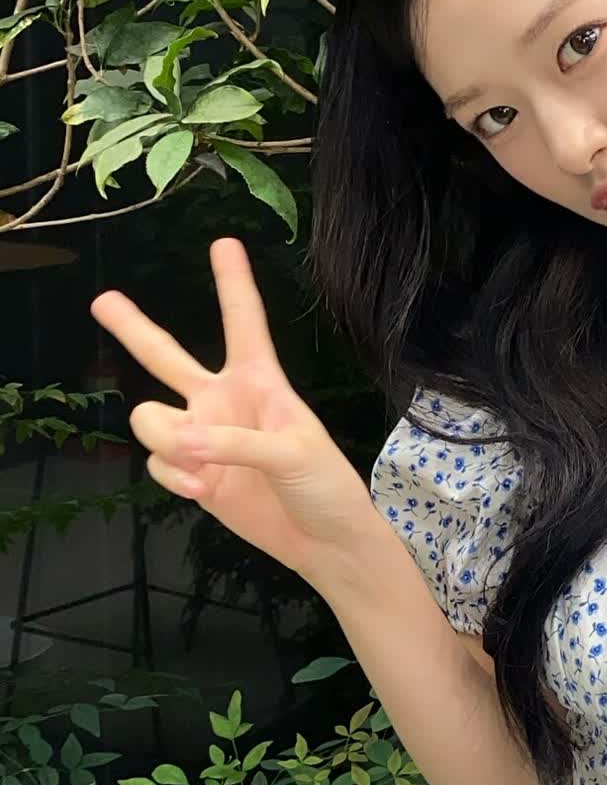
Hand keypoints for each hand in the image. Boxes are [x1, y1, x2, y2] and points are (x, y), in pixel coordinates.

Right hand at [91, 236, 379, 582]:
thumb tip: (185, 442)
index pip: (244, 323)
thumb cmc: (325, 485)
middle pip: (166, 356)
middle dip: (132, 328)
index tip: (224, 243)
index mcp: (261, 381)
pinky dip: (173, 477)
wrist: (323, 541)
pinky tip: (204, 491)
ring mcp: (203, 437)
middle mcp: (224, 401)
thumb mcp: (295, 454)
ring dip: (166, 441)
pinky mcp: (191, 473)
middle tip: (102, 300)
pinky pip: (157, 463)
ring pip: (149, 419)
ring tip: (202, 467)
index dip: (233, 283)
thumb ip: (237, 443)